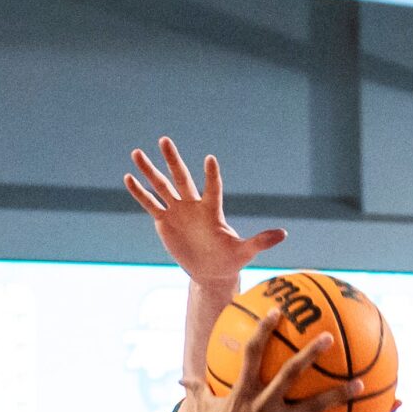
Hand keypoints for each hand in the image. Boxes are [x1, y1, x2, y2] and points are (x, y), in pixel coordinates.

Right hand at [124, 138, 285, 286]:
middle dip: (172, 160)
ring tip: (136, 153)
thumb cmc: (229, 260)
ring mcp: (177, 211)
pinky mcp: (164, 221)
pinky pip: (150, 204)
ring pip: (161, 186)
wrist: (210, 271)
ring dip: (149, 171)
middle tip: (164, 140)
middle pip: (181, 178)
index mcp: (212, 209)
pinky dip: (140, 193)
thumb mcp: (244, 252)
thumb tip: (284, 234)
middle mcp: (193, 205)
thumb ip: (260, 241)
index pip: (212, 187)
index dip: (212, 175)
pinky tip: (128, 178)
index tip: (210, 160)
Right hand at [186, 311, 361, 411]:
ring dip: (338, 394)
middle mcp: (262, 404)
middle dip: (311, 353)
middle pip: (291, 372)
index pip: (252, 353)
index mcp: (242, 392)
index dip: (263, 330)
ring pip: (313, 406)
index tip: (277, 312)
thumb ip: (198, 390)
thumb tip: (183, 378)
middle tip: (329, 337)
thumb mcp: (201, 411)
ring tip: (359, 384)